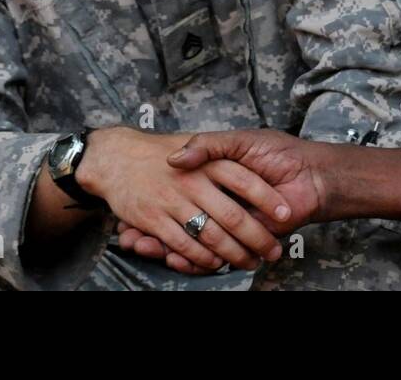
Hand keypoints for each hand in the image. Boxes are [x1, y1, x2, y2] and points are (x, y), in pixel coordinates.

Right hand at [78, 126, 294, 271]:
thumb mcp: (191, 136)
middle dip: (256, 237)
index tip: (285, 212)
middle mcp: (194, 180)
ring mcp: (174, 201)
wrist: (116, 155)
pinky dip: (202, 258)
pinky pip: (184, 244)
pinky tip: (215, 263)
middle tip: (273, 252)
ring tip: (251, 262)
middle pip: (233, 215)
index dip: (265, 197)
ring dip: (234, 253)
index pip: (245, 180)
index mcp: (209, 159)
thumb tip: (242, 167)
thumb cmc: (160, 148)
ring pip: (212, 234)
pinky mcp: (154, 219)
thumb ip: (217, 146)